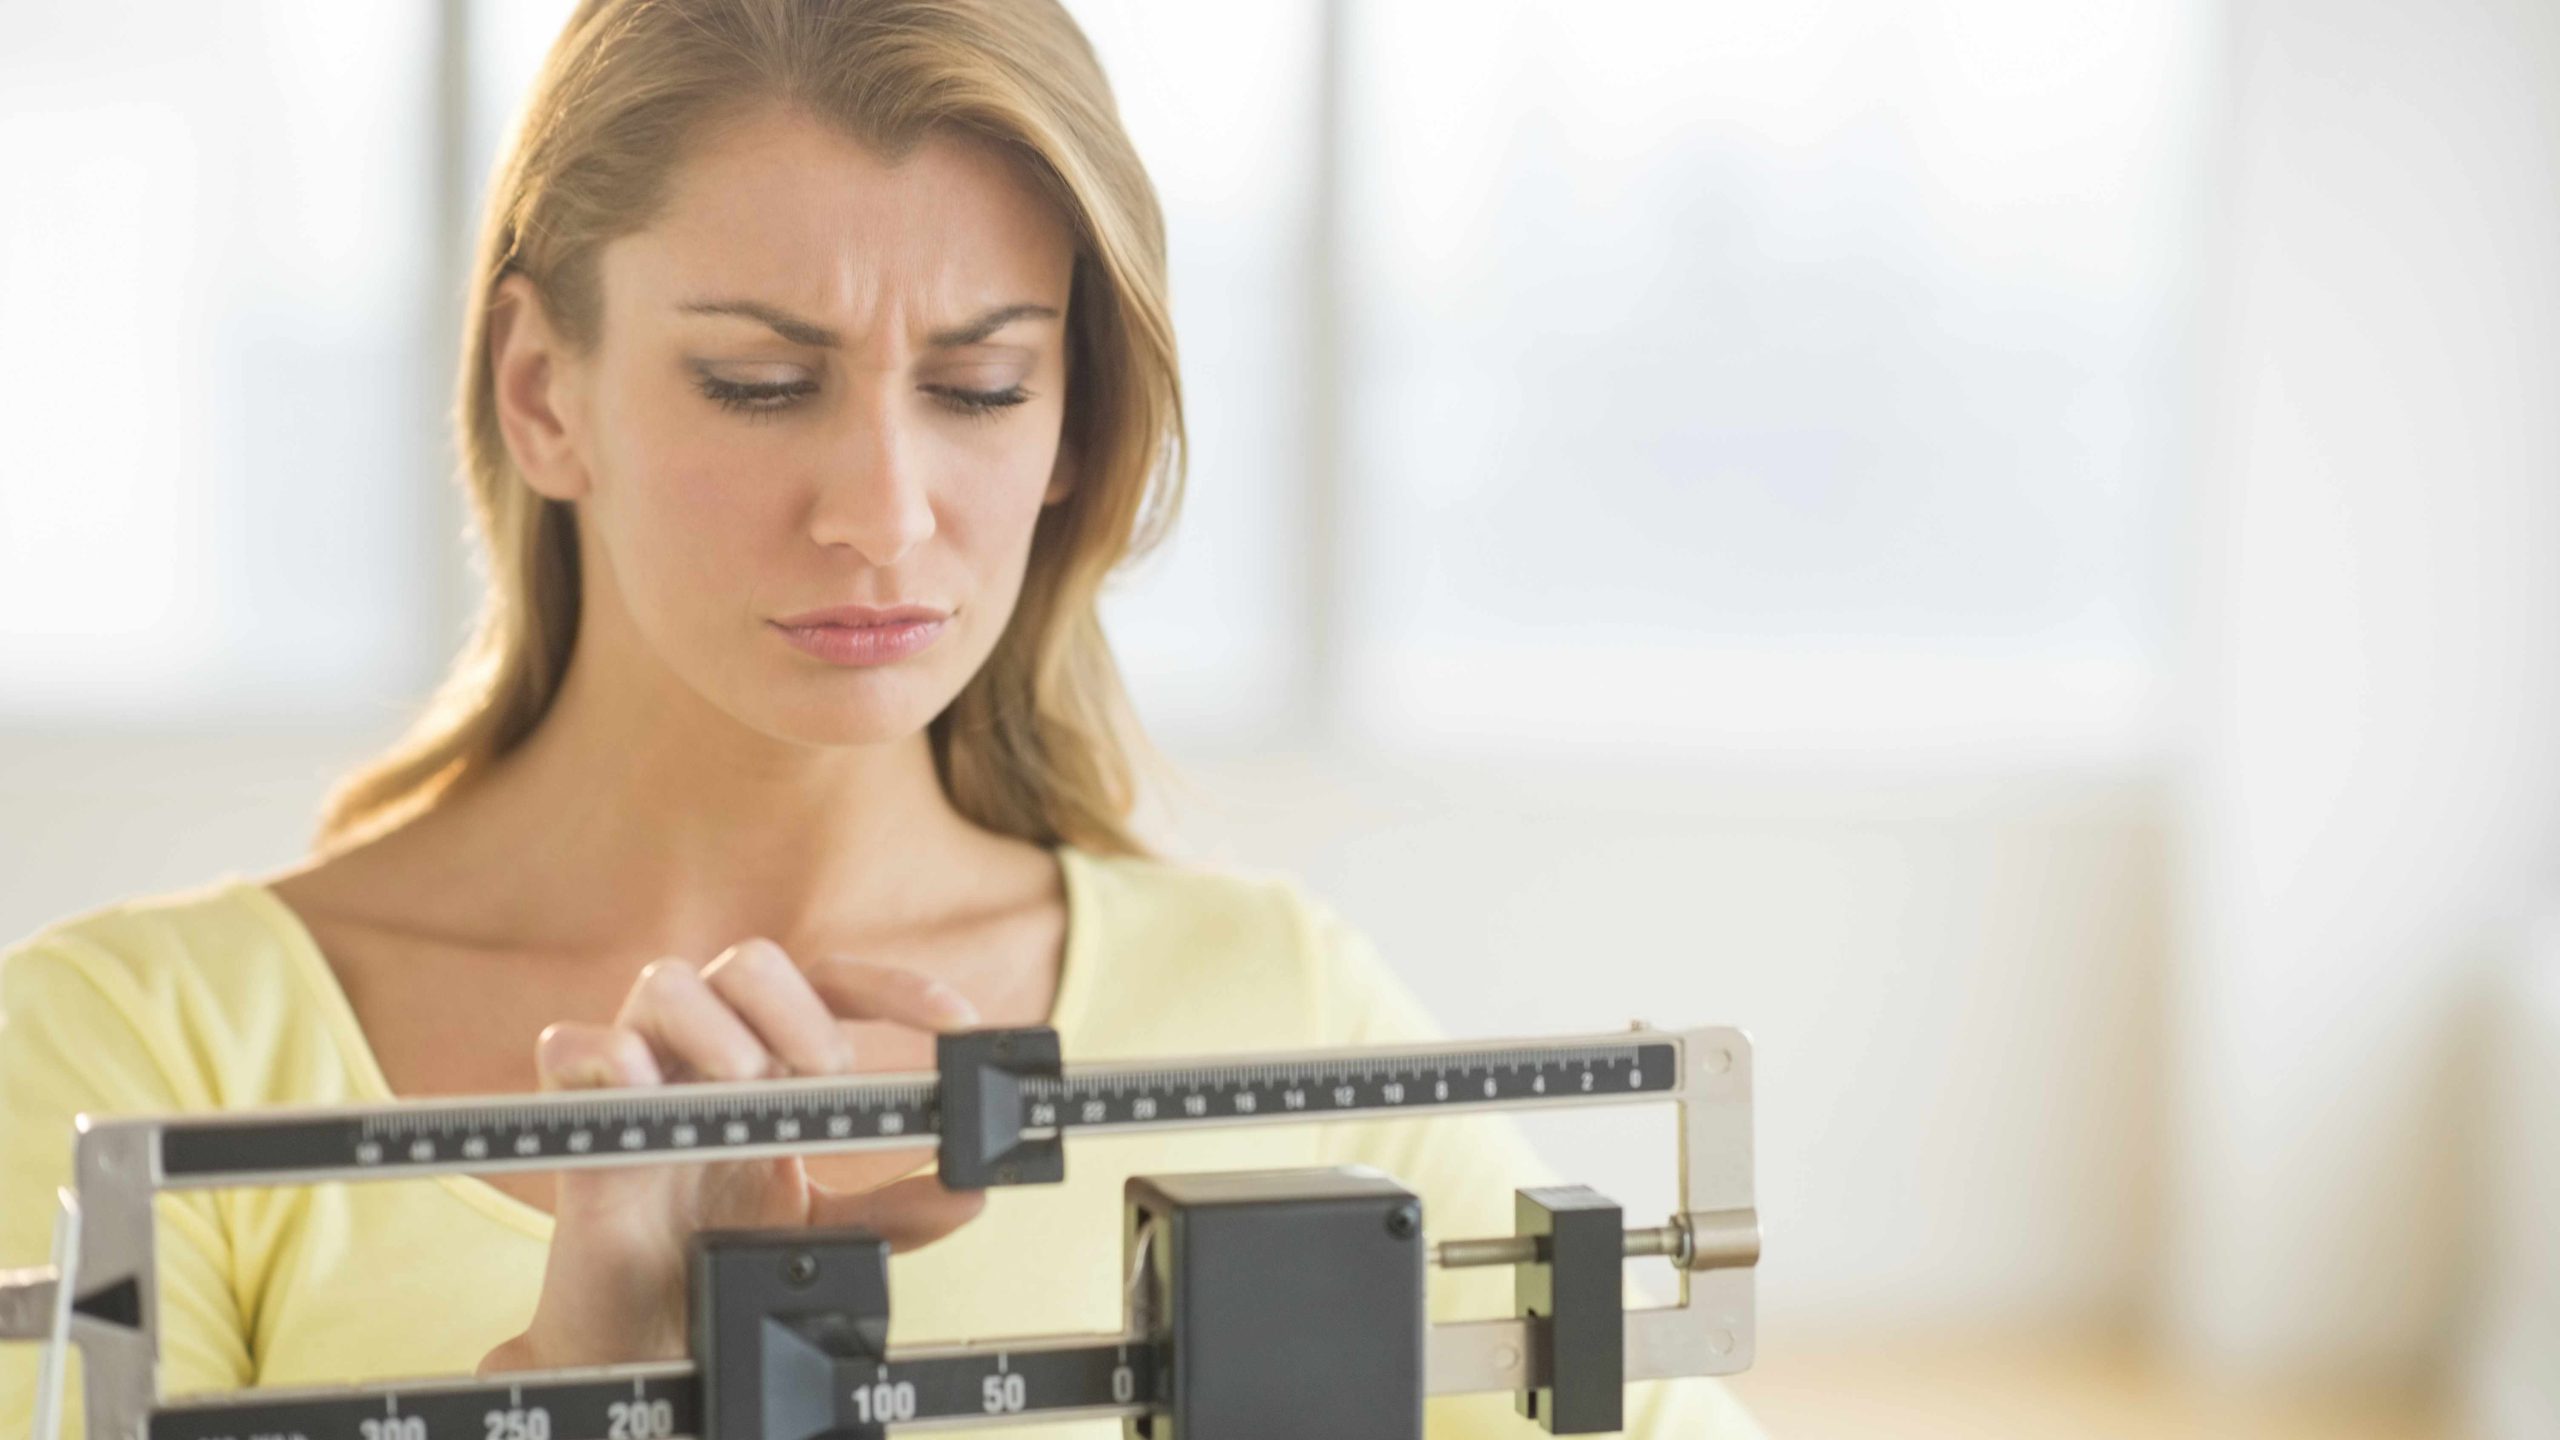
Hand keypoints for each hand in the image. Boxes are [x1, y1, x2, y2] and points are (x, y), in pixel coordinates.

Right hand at [477, 939, 987, 1373]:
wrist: (644, 1334)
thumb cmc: (725, 1254)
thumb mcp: (828, 1233)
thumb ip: (900, 1212)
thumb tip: (972, 1193)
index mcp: (773, 1061)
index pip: (833, 987)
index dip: (895, 989)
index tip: (958, 1021)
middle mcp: (707, 1051)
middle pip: (751, 962)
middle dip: (799, 1007)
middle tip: (827, 1073)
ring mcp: (640, 1076)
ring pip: (666, 982)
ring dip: (718, 1024)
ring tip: (745, 1082)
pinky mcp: (574, 1115)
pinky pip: (571, 1045)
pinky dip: (608, 1053)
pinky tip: (643, 1088)